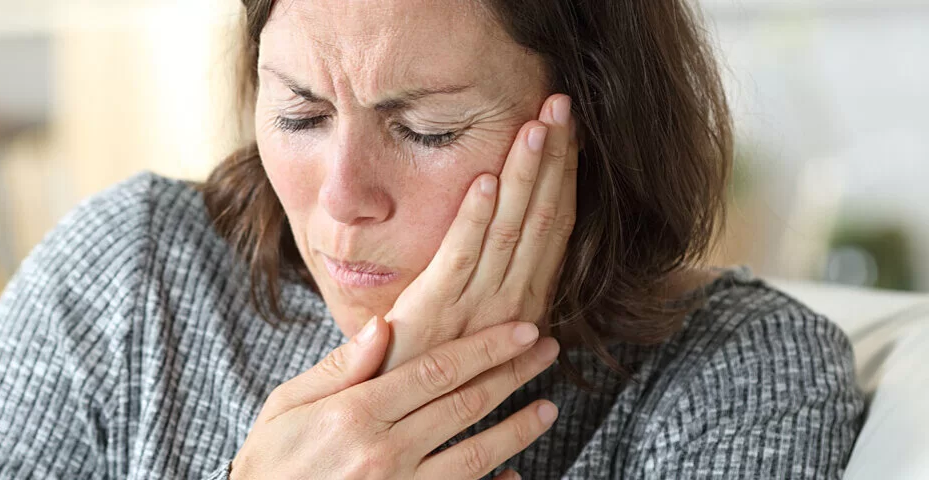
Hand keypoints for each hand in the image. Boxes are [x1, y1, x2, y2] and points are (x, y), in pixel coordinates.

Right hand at [231, 317, 560, 478]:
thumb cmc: (268, 463)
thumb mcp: (286, 406)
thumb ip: (338, 368)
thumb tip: (383, 326)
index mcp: (355, 413)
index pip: (437, 370)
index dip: (486, 348)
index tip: (521, 329)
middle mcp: (384, 452)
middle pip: (465, 405)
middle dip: (513, 375)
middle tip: (548, 351)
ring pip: (476, 456)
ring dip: (518, 430)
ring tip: (548, 409)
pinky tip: (516, 476)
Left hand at [380, 94, 578, 370]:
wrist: (401, 417)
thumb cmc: (434, 370)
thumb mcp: (481, 335)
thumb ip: (505, 307)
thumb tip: (545, 322)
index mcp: (526, 302)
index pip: (554, 226)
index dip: (565, 175)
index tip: (571, 129)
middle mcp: (512, 301)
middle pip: (541, 217)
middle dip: (553, 158)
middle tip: (561, 104)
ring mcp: (476, 305)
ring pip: (509, 228)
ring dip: (523, 175)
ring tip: (535, 125)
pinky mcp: (435, 309)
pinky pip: (461, 255)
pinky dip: (473, 216)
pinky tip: (484, 179)